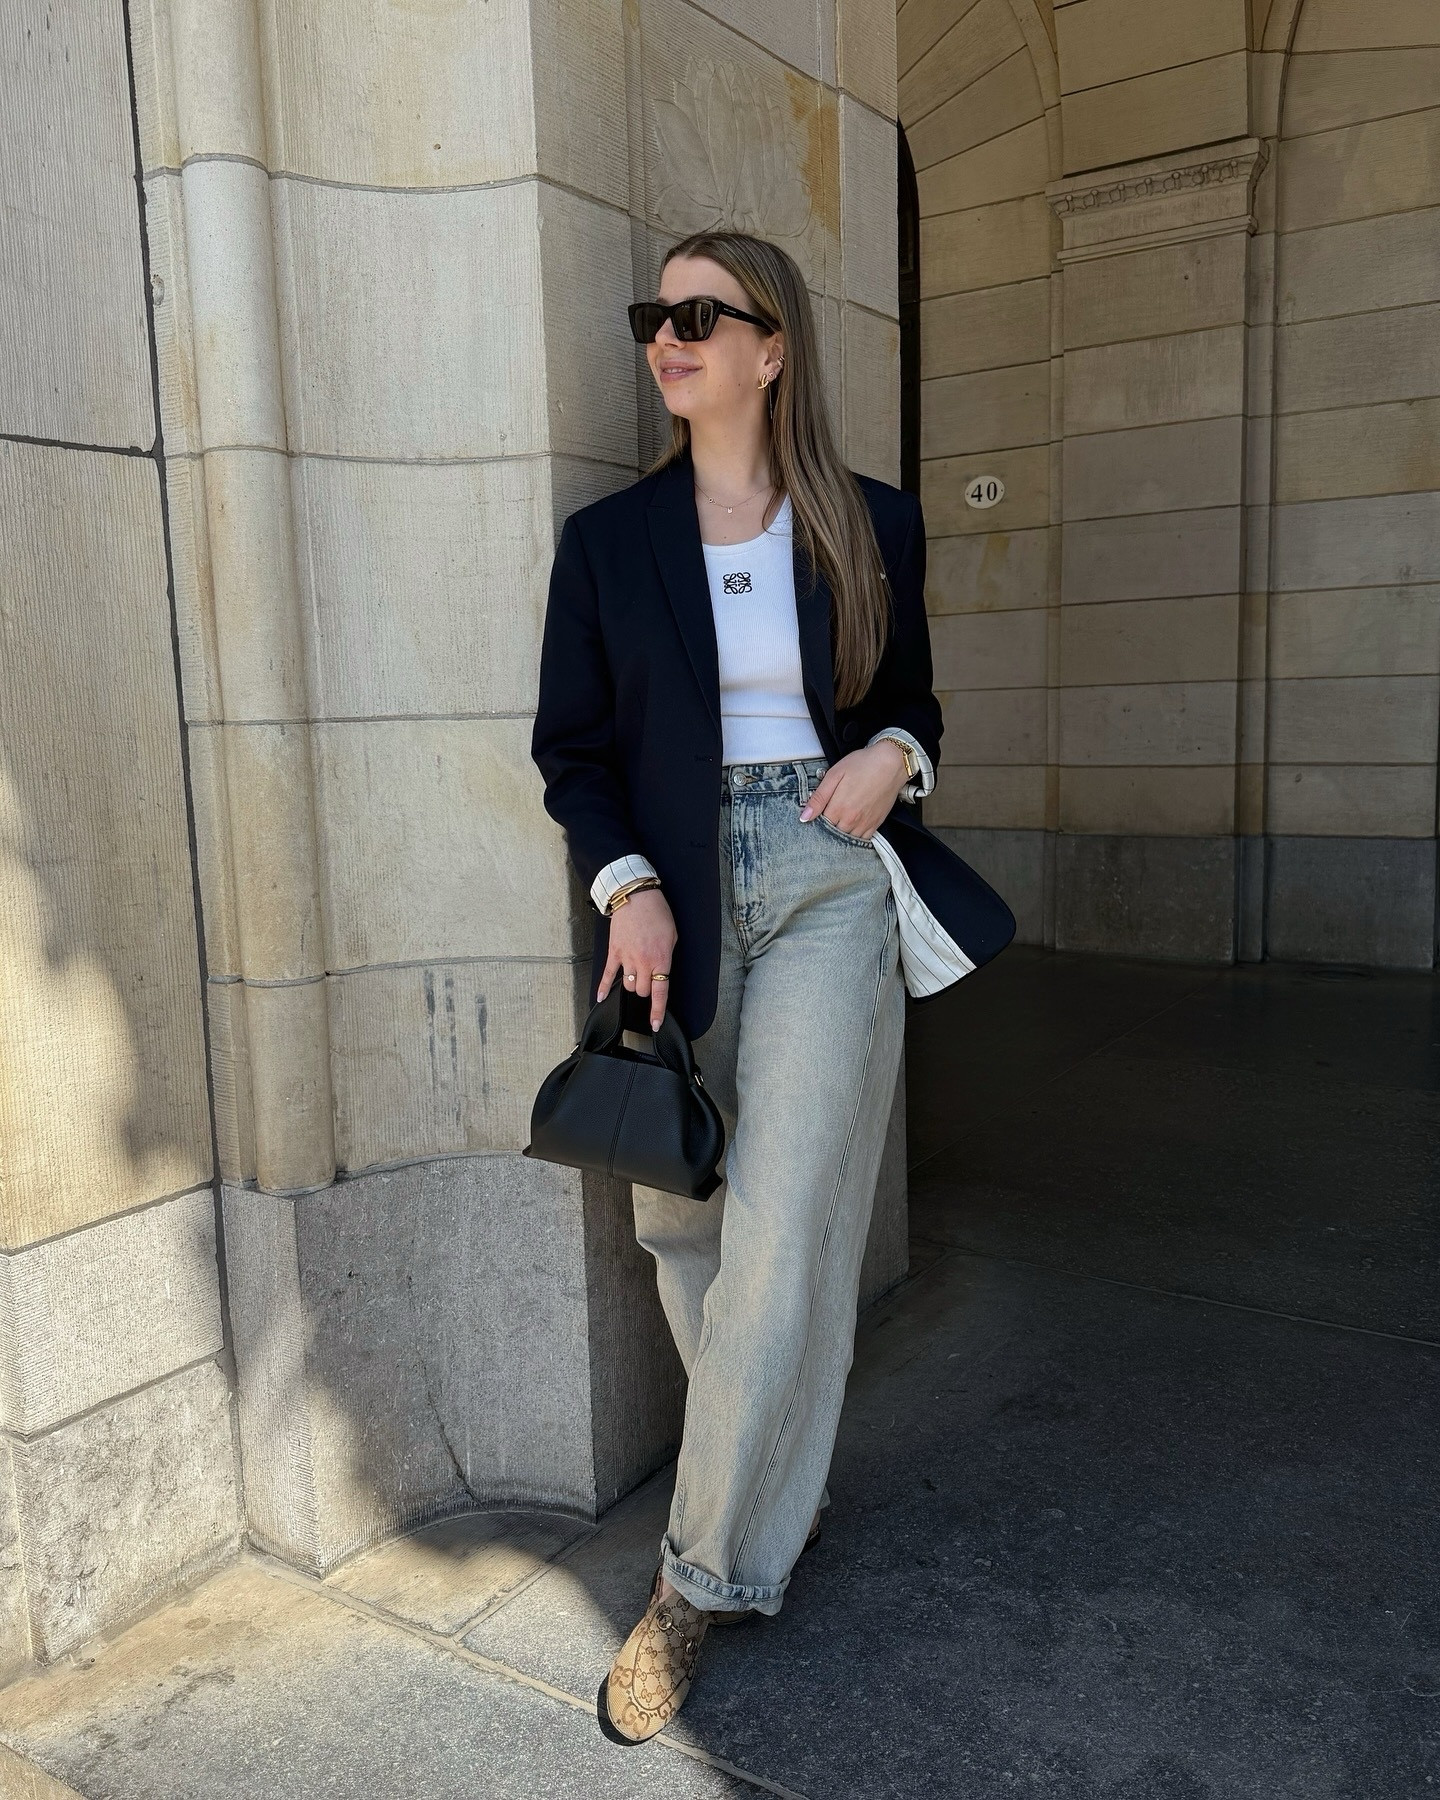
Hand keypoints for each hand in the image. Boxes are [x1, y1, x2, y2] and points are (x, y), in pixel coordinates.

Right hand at [597, 888, 677, 1029]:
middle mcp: (643, 962)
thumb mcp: (672, 936)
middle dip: (646, 990)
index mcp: (661, 959)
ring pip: (628, 985)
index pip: (660, 991)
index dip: (657, 1010)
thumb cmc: (658, 913)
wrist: (637, 896)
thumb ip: (666, 957)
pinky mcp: (614, 952)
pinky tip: (601, 998)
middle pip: (642, 991)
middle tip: (648, 980)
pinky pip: (608, 974)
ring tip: (635, 975)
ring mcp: (627, 958)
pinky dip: (603, 987)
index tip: (655, 1023)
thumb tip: (661, 971)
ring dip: (632, 984)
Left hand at [799, 742, 909, 840]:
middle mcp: (851, 820)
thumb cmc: (863, 764)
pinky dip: (855, 836)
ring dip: (840, 833)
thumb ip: (819, 798)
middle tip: (828, 816)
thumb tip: (805, 817)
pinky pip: (862, 839)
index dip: (815, 821)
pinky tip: (852, 826)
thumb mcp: (835, 775)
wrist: (892, 763)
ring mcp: (865, 824)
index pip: (819, 825)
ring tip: (840, 820)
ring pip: (846, 839)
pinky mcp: (876, 824)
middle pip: (832, 835)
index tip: (816, 815)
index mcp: (838, 808)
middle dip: (827, 828)